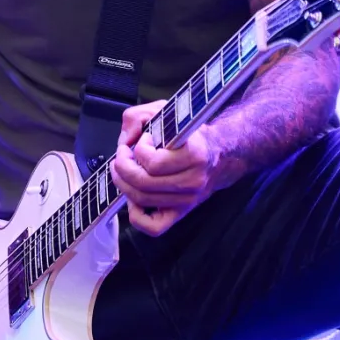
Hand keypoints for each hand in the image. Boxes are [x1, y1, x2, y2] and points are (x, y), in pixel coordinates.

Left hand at [110, 102, 221, 238]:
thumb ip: (138, 117)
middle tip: (122, 155)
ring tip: (123, 170)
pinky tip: (133, 197)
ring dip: (123, 184)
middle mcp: (193, 181)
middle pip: (144, 184)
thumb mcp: (166, 112)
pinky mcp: (181, 213)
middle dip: (123, 167)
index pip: (154, 162)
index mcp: (195, 155)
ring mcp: (188, 200)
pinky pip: (153, 227)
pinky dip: (136, 215)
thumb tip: (125, 139)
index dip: (138, 149)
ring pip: (143, 201)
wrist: (218, 154)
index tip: (142, 140)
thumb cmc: (188, 133)